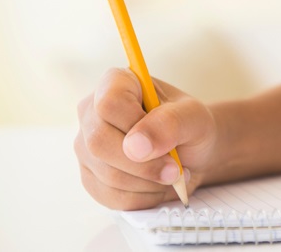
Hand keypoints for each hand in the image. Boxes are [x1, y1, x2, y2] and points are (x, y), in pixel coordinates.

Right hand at [75, 68, 217, 209]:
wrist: (191, 152)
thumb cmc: (190, 125)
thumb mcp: (193, 116)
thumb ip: (170, 123)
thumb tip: (135, 146)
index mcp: (116, 83)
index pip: (109, 103)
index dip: (134, 126)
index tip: (164, 142)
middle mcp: (92, 112)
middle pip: (99, 142)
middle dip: (144, 164)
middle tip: (176, 170)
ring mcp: (86, 146)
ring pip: (106, 174)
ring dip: (148, 182)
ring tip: (173, 173)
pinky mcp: (91, 177)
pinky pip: (110, 196)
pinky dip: (142, 197)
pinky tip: (158, 185)